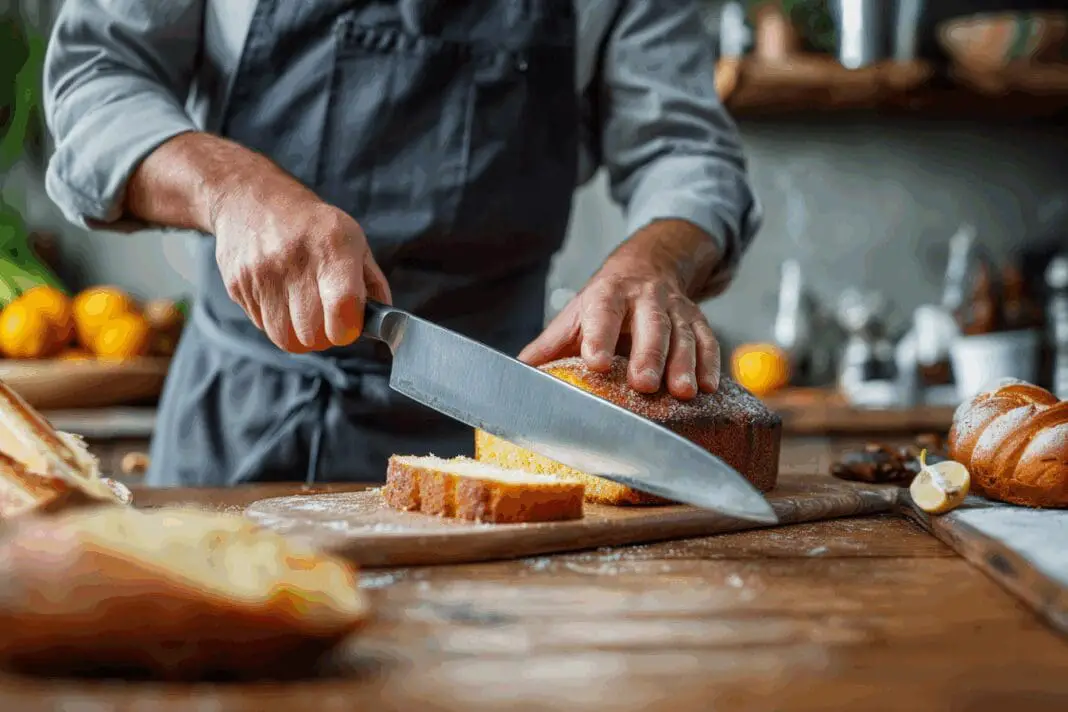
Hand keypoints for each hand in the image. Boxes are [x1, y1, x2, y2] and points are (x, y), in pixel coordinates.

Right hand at [210, 172, 390, 352]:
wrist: (251, 198)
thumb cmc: (311, 225)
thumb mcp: (352, 239)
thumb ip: (371, 282)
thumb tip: (382, 319)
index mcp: (332, 246)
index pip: (342, 308)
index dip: (347, 328)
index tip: (348, 324)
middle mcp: (294, 259)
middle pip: (312, 333)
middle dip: (324, 336)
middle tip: (327, 320)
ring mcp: (261, 273)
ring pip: (285, 338)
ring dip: (299, 335)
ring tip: (305, 313)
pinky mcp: (237, 285)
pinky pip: (262, 327)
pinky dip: (277, 323)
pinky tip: (281, 299)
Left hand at [519, 229, 721, 399]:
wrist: (647, 266)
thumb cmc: (605, 303)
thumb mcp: (575, 317)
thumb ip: (549, 347)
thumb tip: (516, 375)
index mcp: (607, 295)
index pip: (602, 313)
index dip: (599, 337)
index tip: (596, 363)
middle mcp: (645, 298)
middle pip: (649, 324)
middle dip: (648, 355)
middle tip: (644, 384)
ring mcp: (675, 308)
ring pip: (682, 334)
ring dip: (684, 364)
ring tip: (683, 392)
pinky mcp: (697, 320)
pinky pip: (708, 341)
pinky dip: (710, 363)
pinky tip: (708, 387)